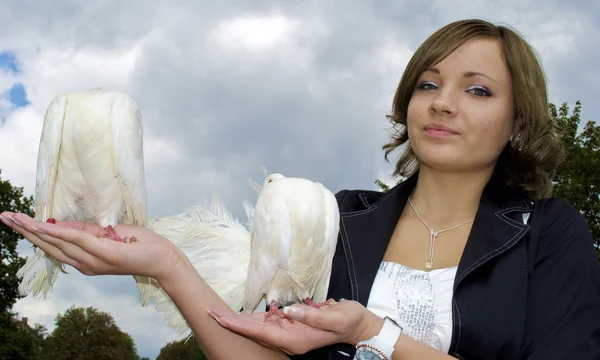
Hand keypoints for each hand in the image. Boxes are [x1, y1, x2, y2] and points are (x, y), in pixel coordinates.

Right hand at [0, 211, 183, 281]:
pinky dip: (57, 233)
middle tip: (4, 216)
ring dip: (34, 230)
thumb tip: (61, 224)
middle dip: (25, 231)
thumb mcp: (109, 234)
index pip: (54, 245)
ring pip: (57, 243)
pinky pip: (76, 240)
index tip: (15, 220)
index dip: (34, 232)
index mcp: (86, 259)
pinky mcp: (103, 254)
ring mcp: (93, 260)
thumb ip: (87, 231)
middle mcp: (85, 263)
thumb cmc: (140, 245)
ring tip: (14, 218)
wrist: (162, 258)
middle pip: (48, 246)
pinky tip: (42, 226)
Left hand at [207, 299, 383, 354]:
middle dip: (232, 322)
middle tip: (209, 311)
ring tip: (218, 312)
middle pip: (254, 331)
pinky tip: (241, 315)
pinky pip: (268, 323)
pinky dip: (253, 319)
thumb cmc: (349, 320)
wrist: (358, 326)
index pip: (260, 332)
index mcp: (296, 339)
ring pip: (259, 327)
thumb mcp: (336, 317)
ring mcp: (290, 334)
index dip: (238, 324)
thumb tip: (290, 311)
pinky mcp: (292, 326)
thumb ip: (314, 315)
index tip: (219, 316)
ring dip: (239, 320)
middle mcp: (289, 339)